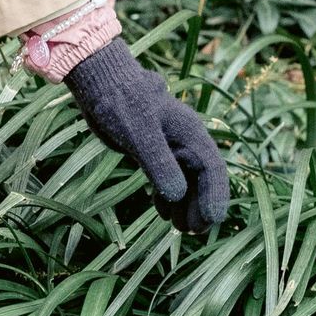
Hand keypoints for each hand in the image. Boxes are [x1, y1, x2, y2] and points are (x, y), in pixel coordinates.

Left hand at [65, 38, 229, 237]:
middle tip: (193, 232)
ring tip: (180, 229)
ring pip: (186, 180)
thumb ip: (159, 165)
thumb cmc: (122, 103)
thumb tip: (178, 195)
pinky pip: (169, 176)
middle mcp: (185, 141)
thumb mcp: (141, 135)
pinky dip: (168, 195)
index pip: (213, 168)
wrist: (100, 83)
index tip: (211, 220)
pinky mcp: (153, 149)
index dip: (216, 195)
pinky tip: (162, 212)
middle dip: (200, 205)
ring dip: (185, 204)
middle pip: (202, 179)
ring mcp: (170, 146)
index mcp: (190, 134)